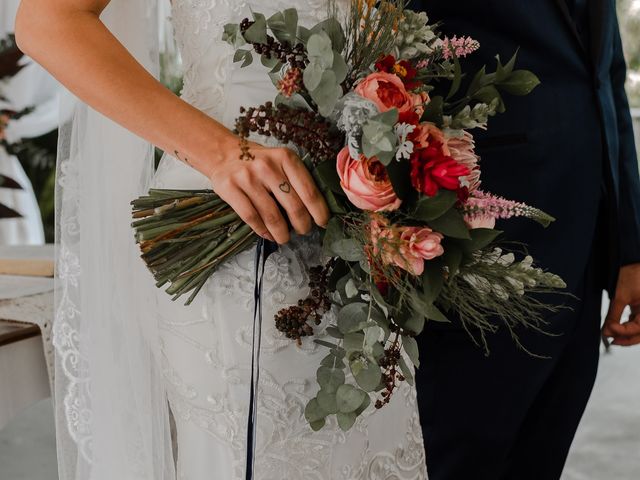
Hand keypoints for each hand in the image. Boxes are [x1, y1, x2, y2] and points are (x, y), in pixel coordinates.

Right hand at [205, 138, 329, 244]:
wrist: (224, 153)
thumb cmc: (259, 162)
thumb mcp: (281, 161)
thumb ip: (296, 179)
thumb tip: (315, 211)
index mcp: (286, 158)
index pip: (309, 191)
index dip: (319, 212)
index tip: (322, 223)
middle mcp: (267, 166)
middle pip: (293, 206)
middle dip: (302, 225)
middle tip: (303, 231)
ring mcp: (247, 177)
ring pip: (272, 215)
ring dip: (282, 233)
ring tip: (284, 238)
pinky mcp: (229, 188)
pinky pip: (251, 217)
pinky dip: (262, 230)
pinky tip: (268, 234)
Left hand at [603, 263, 639, 345]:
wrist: (634, 261)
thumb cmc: (633, 274)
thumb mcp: (621, 296)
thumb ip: (614, 315)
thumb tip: (607, 331)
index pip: (637, 329)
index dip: (622, 332)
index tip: (607, 330)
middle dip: (626, 339)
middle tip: (611, 340)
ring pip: (639, 330)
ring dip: (627, 335)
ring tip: (612, 335)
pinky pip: (637, 322)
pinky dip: (627, 327)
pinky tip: (617, 328)